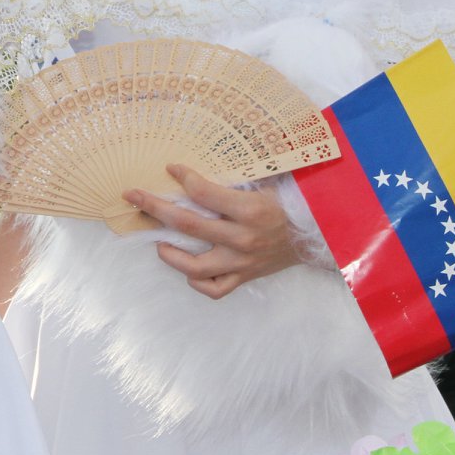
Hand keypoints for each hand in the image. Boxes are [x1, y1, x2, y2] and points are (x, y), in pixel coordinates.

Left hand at [124, 163, 301, 298]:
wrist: (320, 235)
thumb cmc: (290, 203)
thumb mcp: (267, 182)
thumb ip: (234, 179)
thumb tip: (198, 165)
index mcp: (249, 210)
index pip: (204, 193)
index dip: (183, 177)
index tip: (170, 168)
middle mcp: (242, 239)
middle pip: (187, 224)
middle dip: (155, 207)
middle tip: (134, 196)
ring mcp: (242, 262)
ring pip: (195, 265)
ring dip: (170, 253)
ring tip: (158, 243)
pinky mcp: (245, 277)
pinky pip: (214, 289)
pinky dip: (197, 280)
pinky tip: (188, 269)